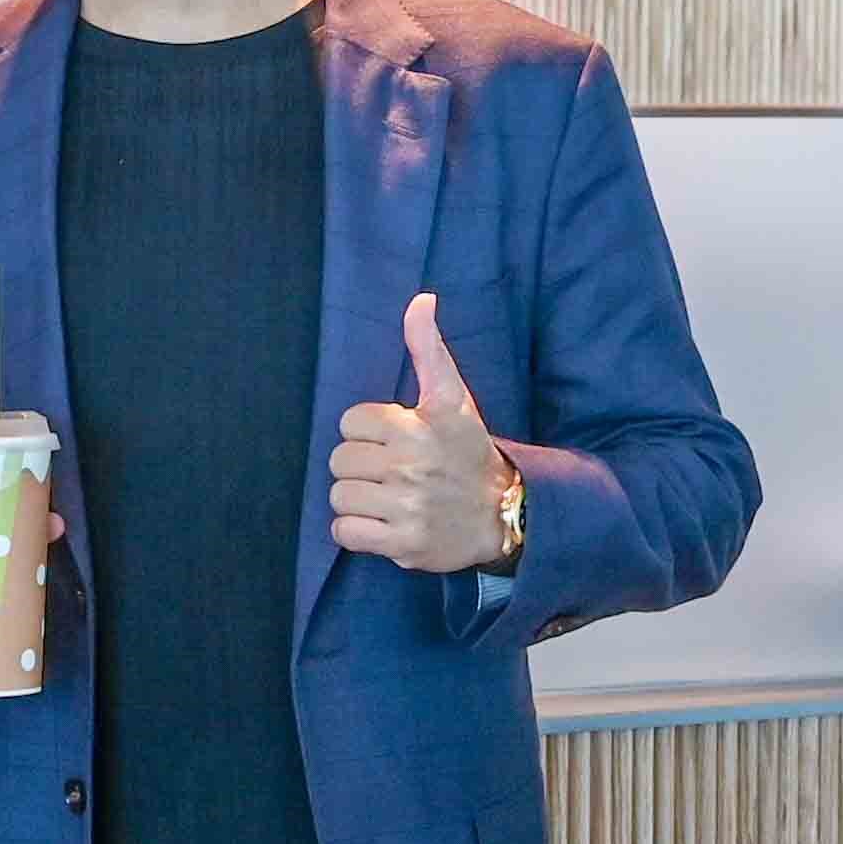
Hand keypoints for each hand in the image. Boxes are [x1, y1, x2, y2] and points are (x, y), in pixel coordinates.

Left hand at [330, 292, 517, 575]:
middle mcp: (410, 466)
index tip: (395, 440)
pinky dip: (356, 531)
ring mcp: (406, 507)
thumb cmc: (468, 451)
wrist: (503, 514)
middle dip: (360, 466)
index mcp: (417, 426)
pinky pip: (345, 532)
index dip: (368, 431)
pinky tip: (381, 522)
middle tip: (390, 472)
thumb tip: (421, 299)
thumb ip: (429, 348)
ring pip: (339, 496)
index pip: (350, 422)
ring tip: (386, 497)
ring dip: (356, 499)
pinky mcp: (402, 544)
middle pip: (339, 460)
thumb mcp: (453, 397)